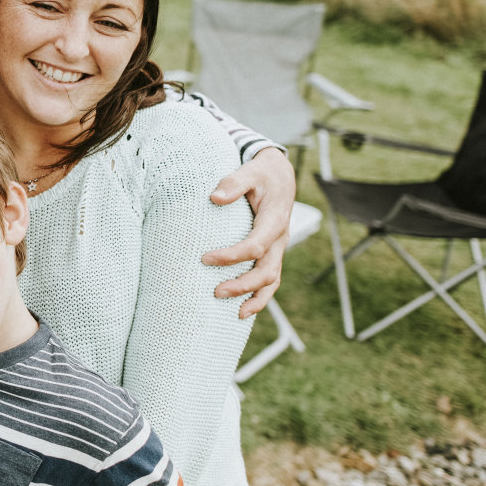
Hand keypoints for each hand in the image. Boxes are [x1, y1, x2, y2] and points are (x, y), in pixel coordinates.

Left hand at [203, 146, 294, 317]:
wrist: (280, 174)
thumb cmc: (261, 173)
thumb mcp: (250, 171)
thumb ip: (233, 183)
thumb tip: (214, 197)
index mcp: (274, 221)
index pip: (255, 246)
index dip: (232, 256)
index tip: (205, 259)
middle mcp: (279, 239)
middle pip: (266, 271)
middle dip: (243, 285)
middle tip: (216, 292)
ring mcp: (277, 248)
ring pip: (272, 280)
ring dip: (255, 297)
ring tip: (236, 314)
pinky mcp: (272, 252)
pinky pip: (269, 278)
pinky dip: (260, 295)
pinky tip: (243, 309)